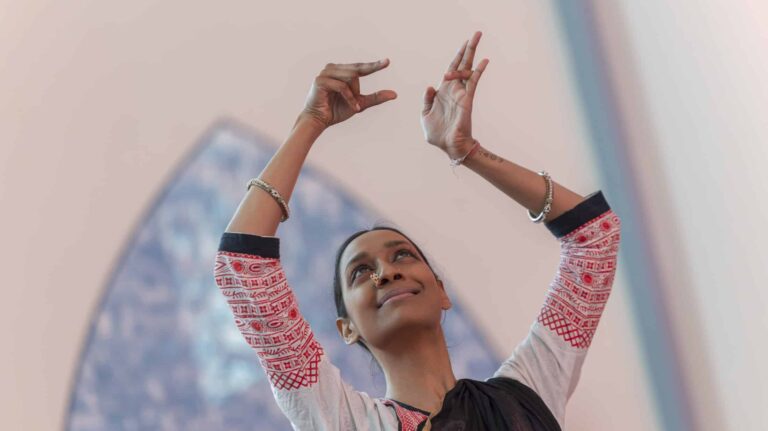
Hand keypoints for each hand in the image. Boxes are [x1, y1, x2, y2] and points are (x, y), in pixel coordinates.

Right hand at [298, 59, 397, 130]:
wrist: (318, 121)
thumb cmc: (336, 111)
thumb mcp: (360, 103)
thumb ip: (375, 98)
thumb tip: (395, 94)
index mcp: (341, 70)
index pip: (360, 66)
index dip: (374, 65)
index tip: (388, 61)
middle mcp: (333, 68)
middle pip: (356, 72)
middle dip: (358, 89)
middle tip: (357, 103)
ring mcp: (326, 72)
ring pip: (350, 77)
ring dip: (354, 95)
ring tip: (352, 106)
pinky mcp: (320, 80)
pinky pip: (342, 86)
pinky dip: (349, 98)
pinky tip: (352, 107)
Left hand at [420, 31, 489, 158]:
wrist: (448, 145)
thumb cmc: (437, 133)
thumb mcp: (425, 115)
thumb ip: (427, 99)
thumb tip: (431, 86)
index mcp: (443, 92)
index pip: (451, 69)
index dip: (457, 56)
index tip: (464, 43)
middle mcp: (454, 89)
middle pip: (462, 64)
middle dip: (469, 49)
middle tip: (476, 34)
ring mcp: (461, 93)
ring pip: (468, 69)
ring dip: (471, 53)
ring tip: (476, 38)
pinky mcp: (466, 99)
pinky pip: (473, 82)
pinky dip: (478, 71)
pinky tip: (484, 61)